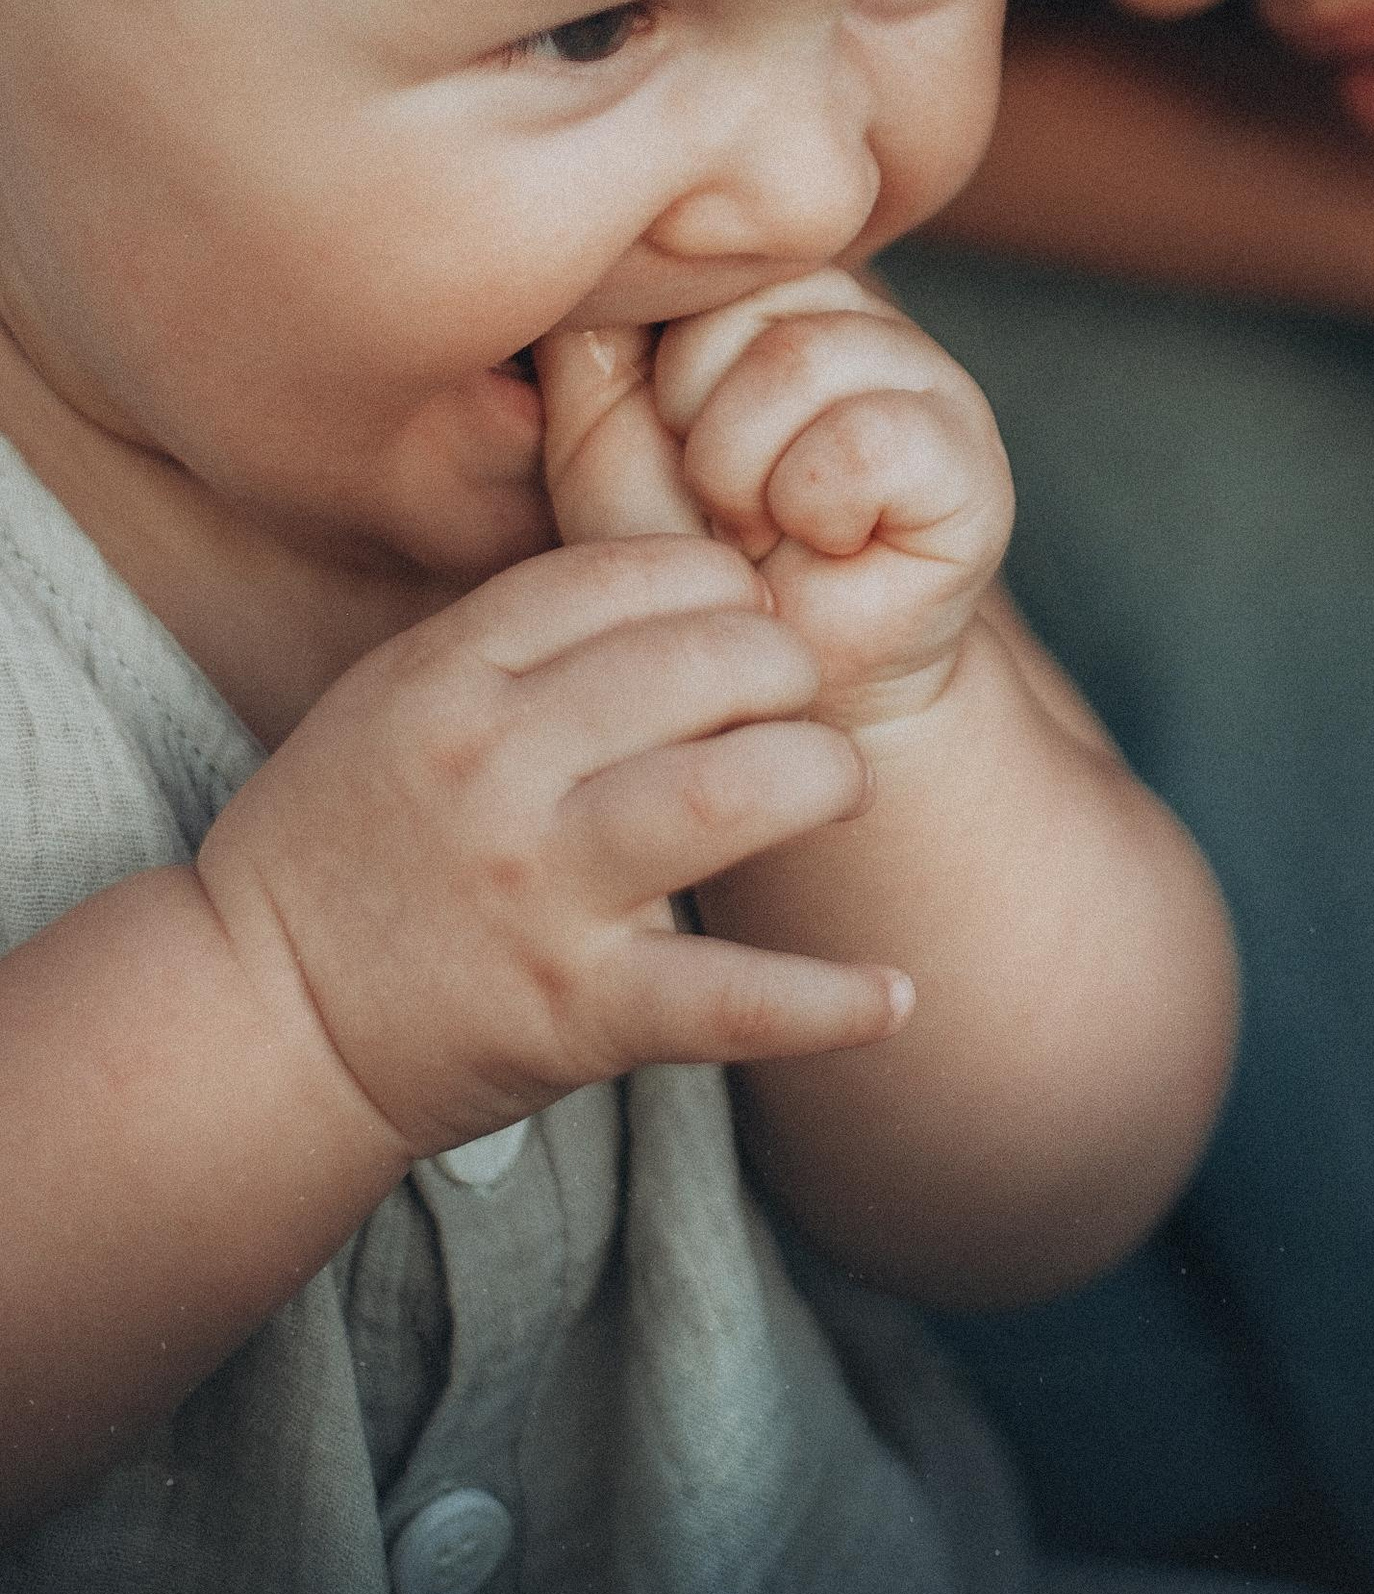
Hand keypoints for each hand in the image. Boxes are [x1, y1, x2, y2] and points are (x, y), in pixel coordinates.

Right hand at [192, 536, 899, 1159]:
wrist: (257, 1024)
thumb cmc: (346, 840)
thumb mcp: (397, 694)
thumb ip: (522, 629)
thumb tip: (686, 570)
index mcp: (450, 674)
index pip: (632, 573)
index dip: (720, 581)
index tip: (744, 615)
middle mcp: (497, 769)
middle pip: (708, 663)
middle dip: (787, 669)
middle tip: (796, 701)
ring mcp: (541, 893)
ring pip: (739, 793)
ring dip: (823, 776)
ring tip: (836, 787)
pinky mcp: (577, 1014)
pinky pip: (732, 1000)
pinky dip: (829, 1001)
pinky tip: (896, 994)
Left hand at [540, 273, 1014, 733]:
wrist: (776, 693)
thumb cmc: (687, 568)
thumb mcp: (600, 448)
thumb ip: (589, 346)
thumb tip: (593, 252)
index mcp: (768, 295)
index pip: (693, 261)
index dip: (652, 374)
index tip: (669, 452)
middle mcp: (852, 312)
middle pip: (738, 305)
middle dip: (694, 430)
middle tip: (723, 506)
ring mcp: (922, 375)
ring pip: (800, 360)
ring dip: (747, 475)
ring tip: (765, 528)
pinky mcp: (968, 455)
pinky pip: (867, 438)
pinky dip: (816, 507)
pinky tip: (826, 545)